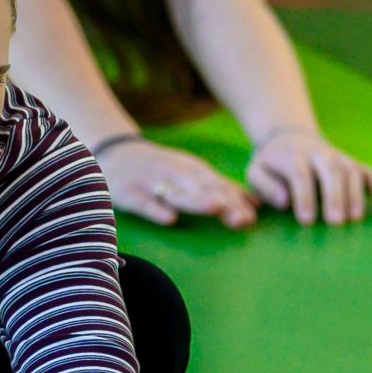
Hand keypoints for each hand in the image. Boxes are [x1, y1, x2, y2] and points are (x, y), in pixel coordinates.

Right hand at [101, 141, 257, 229]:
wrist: (114, 154)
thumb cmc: (160, 170)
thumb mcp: (192, 173)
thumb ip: (221, 188)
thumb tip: (257, 205)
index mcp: (192, 170)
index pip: (217, 185)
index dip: (234, 200)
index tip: (253, 217)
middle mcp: (174, 173)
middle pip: (201, 188)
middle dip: (222, 202)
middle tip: (241, 218)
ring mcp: (151, 181)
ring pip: (175, 192)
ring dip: (195, 200)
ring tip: (214, 209)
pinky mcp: (128, 192)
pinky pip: (143, 201)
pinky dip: (155, 209)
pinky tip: (169, 219)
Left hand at [245, 128, 371, 226]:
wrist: (290, 138)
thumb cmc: (271, 166)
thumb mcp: (256, 172)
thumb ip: (265, 186)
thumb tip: (285, 201)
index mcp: (292, 156)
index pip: (299, 174)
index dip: (304, 196)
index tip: (306, 221)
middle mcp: (319, 154)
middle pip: (330, 170)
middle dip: (334, 195)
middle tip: (336, 222)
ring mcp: (339, 158)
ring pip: (352, 171)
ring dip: (355, 195)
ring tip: (355, 220)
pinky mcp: (354, 164)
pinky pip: (371, 174)